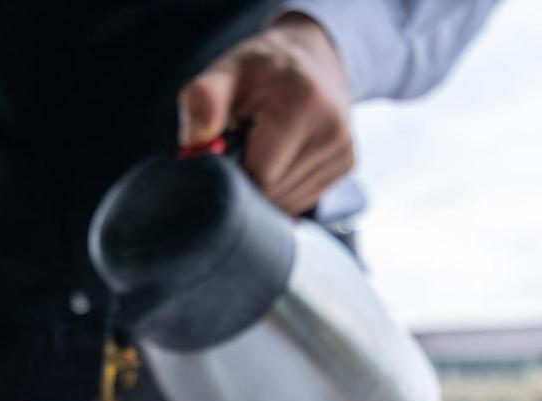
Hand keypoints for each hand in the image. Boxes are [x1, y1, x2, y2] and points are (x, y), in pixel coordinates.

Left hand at [178, 13, 352, 215]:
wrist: (308, 56)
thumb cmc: (258, 71)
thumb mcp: (225, 73)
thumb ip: (203, 100)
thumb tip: (195, 143)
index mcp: (303, 105)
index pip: (260, 176)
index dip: (232, 173)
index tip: (225, 149)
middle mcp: (333, 130)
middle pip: (274, 193)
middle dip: (247, 180)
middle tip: (240, 146)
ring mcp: (344, 150)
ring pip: (288, 202)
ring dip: (264, 187)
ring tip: (261, 148)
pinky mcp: (347, 163)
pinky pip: (302, 199)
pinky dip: (282, 188)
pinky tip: (279, 158)